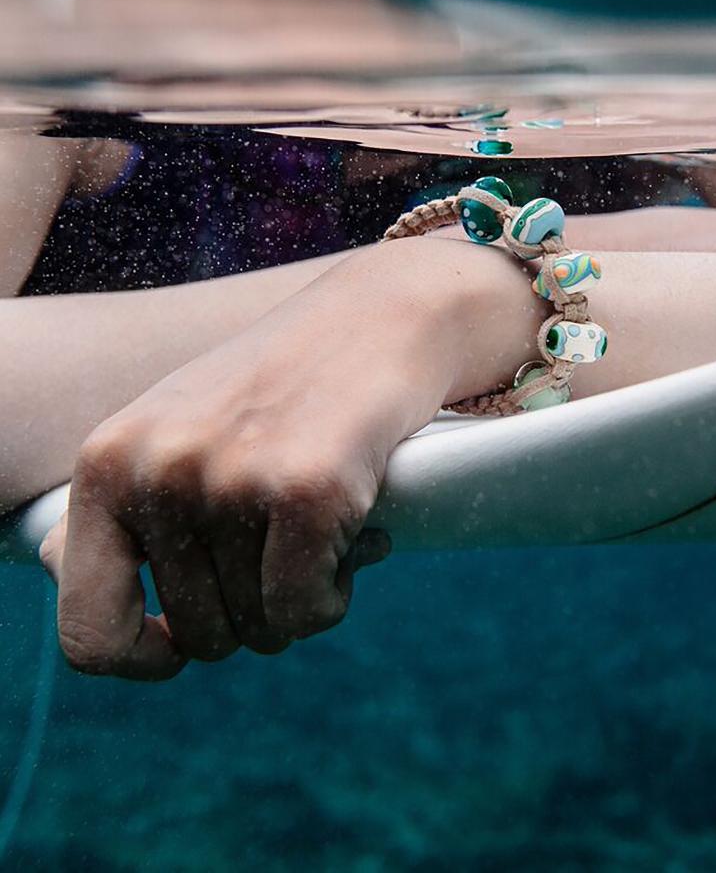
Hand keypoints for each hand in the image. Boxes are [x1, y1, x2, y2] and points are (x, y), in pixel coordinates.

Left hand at [40, 240, 470, 678]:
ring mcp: (232, 479)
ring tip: (325, 529)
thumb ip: (125, 507)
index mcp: (109, 460)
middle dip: (253, 613)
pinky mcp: (307, 489)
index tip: (181, 645)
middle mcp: (159, 470)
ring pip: (260, 628)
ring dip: (302, 597)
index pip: (87, 627)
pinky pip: (307, 610)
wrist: (379, 317)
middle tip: (290, 551)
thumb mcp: (178, 431)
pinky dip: (335, 596)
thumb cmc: (281, 385)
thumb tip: (76, 593)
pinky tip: (358, 540)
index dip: (138, 657)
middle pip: (198, 635)